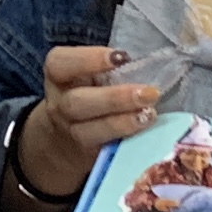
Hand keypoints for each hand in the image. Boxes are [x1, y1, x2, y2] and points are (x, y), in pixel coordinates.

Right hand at [13, 44, 163, 201]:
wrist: (65, 139)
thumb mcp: (88, 75)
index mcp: (59, 76)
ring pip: (91, 130)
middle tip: (149, 93)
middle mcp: (60, 104)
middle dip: (115, 98)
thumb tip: (153, 58)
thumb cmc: (89, 92)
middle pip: (77, 102)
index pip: (61, 63)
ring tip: (151, 114)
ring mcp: (72, 132)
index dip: (89, 59)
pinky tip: (148, 133)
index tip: (122, 57)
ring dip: (124, 122)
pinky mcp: (88, 154)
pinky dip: (128, 140)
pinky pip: (106, 150)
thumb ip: (110, 66)